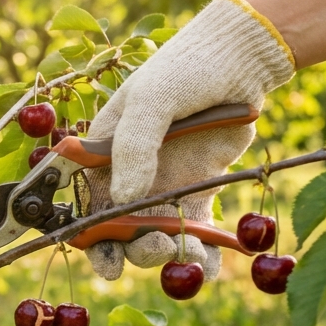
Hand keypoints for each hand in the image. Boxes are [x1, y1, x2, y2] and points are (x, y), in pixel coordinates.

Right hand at [82, 0, 294, 280]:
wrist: (240, 60)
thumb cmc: (185, 70)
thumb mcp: (151, 99)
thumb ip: (134, 146)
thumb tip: (124, 198)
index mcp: (103, 154)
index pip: (85, 203)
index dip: (90, 237)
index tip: (105, 260)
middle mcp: (128, 175)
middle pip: (119, 229)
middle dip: (132, 249)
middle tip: (154, 247)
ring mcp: (164, 185)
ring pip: (155, 235)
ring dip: (165, 253)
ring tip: (183, 252)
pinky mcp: (199, 191)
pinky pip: (194, 231)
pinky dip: (200, 253)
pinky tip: (208, 265)